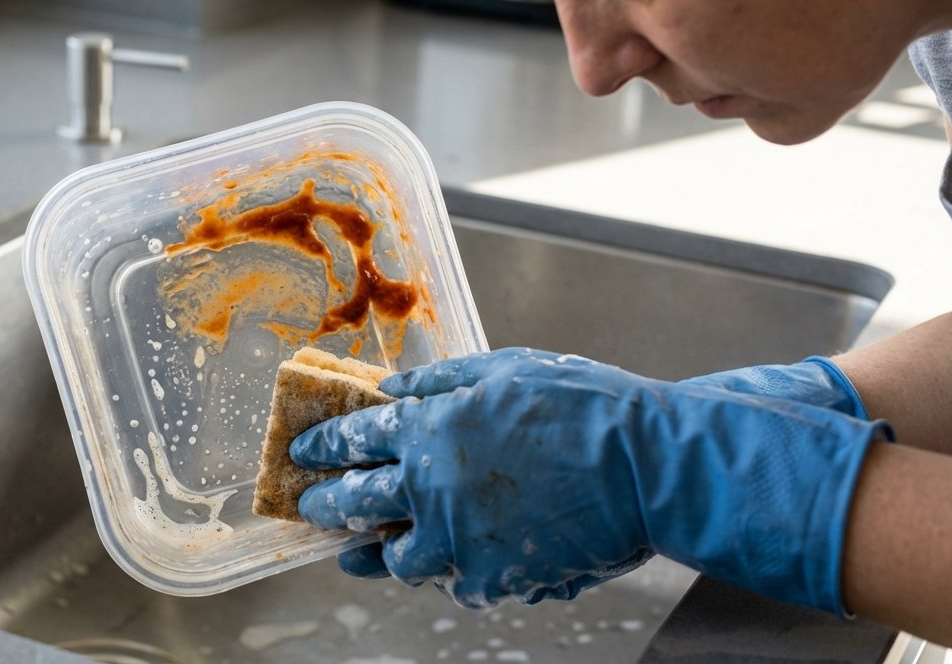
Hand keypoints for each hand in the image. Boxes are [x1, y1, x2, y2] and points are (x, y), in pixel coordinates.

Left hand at [290, 348, 890, 611]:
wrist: (647, 466)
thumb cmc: (580, 406)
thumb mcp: (503, 369)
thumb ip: (438, 381)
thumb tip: (388, 387)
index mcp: (429, 428)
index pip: (356, 438)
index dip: (324, 446)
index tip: (303, 453)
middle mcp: (432, 487)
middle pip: (357, 503)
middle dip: (326, 506)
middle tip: (310, 509)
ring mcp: (461, 539)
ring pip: (397, 559)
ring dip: (375, 555)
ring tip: (359, 557)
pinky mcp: (495, 577)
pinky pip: (455, 582)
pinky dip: (447, 573)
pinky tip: (443, 567)